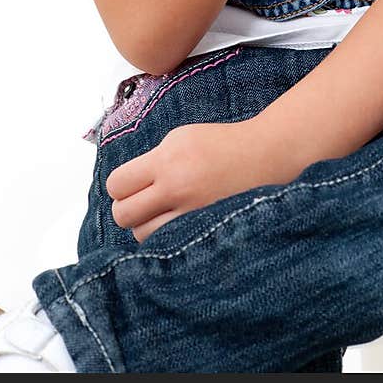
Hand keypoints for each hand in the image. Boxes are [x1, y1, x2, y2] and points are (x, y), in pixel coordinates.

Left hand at [105, 117, 300, 243]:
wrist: (265, 155)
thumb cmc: (221, 144)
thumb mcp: (181, 139)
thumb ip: (151, 162)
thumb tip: (123, 189)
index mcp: (168, 158)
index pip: (117, 184)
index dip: (120, 187)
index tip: (131, 186)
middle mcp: (177, 185)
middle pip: (123, 215)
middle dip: (128, 209)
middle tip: (144, 202)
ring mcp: (191, 211)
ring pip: (142, 235)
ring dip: (147, 226)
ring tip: (163, 214)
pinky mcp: (204, 228)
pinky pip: (167, 243)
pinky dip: (166, 238)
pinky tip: (177, 224)